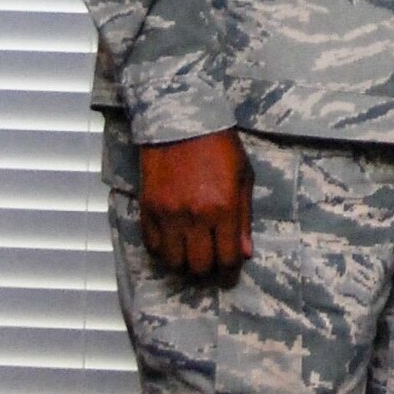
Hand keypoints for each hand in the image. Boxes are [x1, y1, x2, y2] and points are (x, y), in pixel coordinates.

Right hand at [138, 128, 252, 277]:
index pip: (227, 258)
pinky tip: (174, 242)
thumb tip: (245, 253)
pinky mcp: (148, 211)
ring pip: (174, 263)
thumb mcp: (243, 177)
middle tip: (211, 261)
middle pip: (199, 266)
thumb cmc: (221, 148)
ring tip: (192, 253)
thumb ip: (244, 218)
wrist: (182, 124)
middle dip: (208, 269)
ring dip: (185, 263)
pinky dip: (164, 251)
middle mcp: (195, 217)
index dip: (230, 269)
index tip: (230, 268)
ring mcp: (168, 216)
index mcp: (224, 208)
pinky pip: (153, 248)